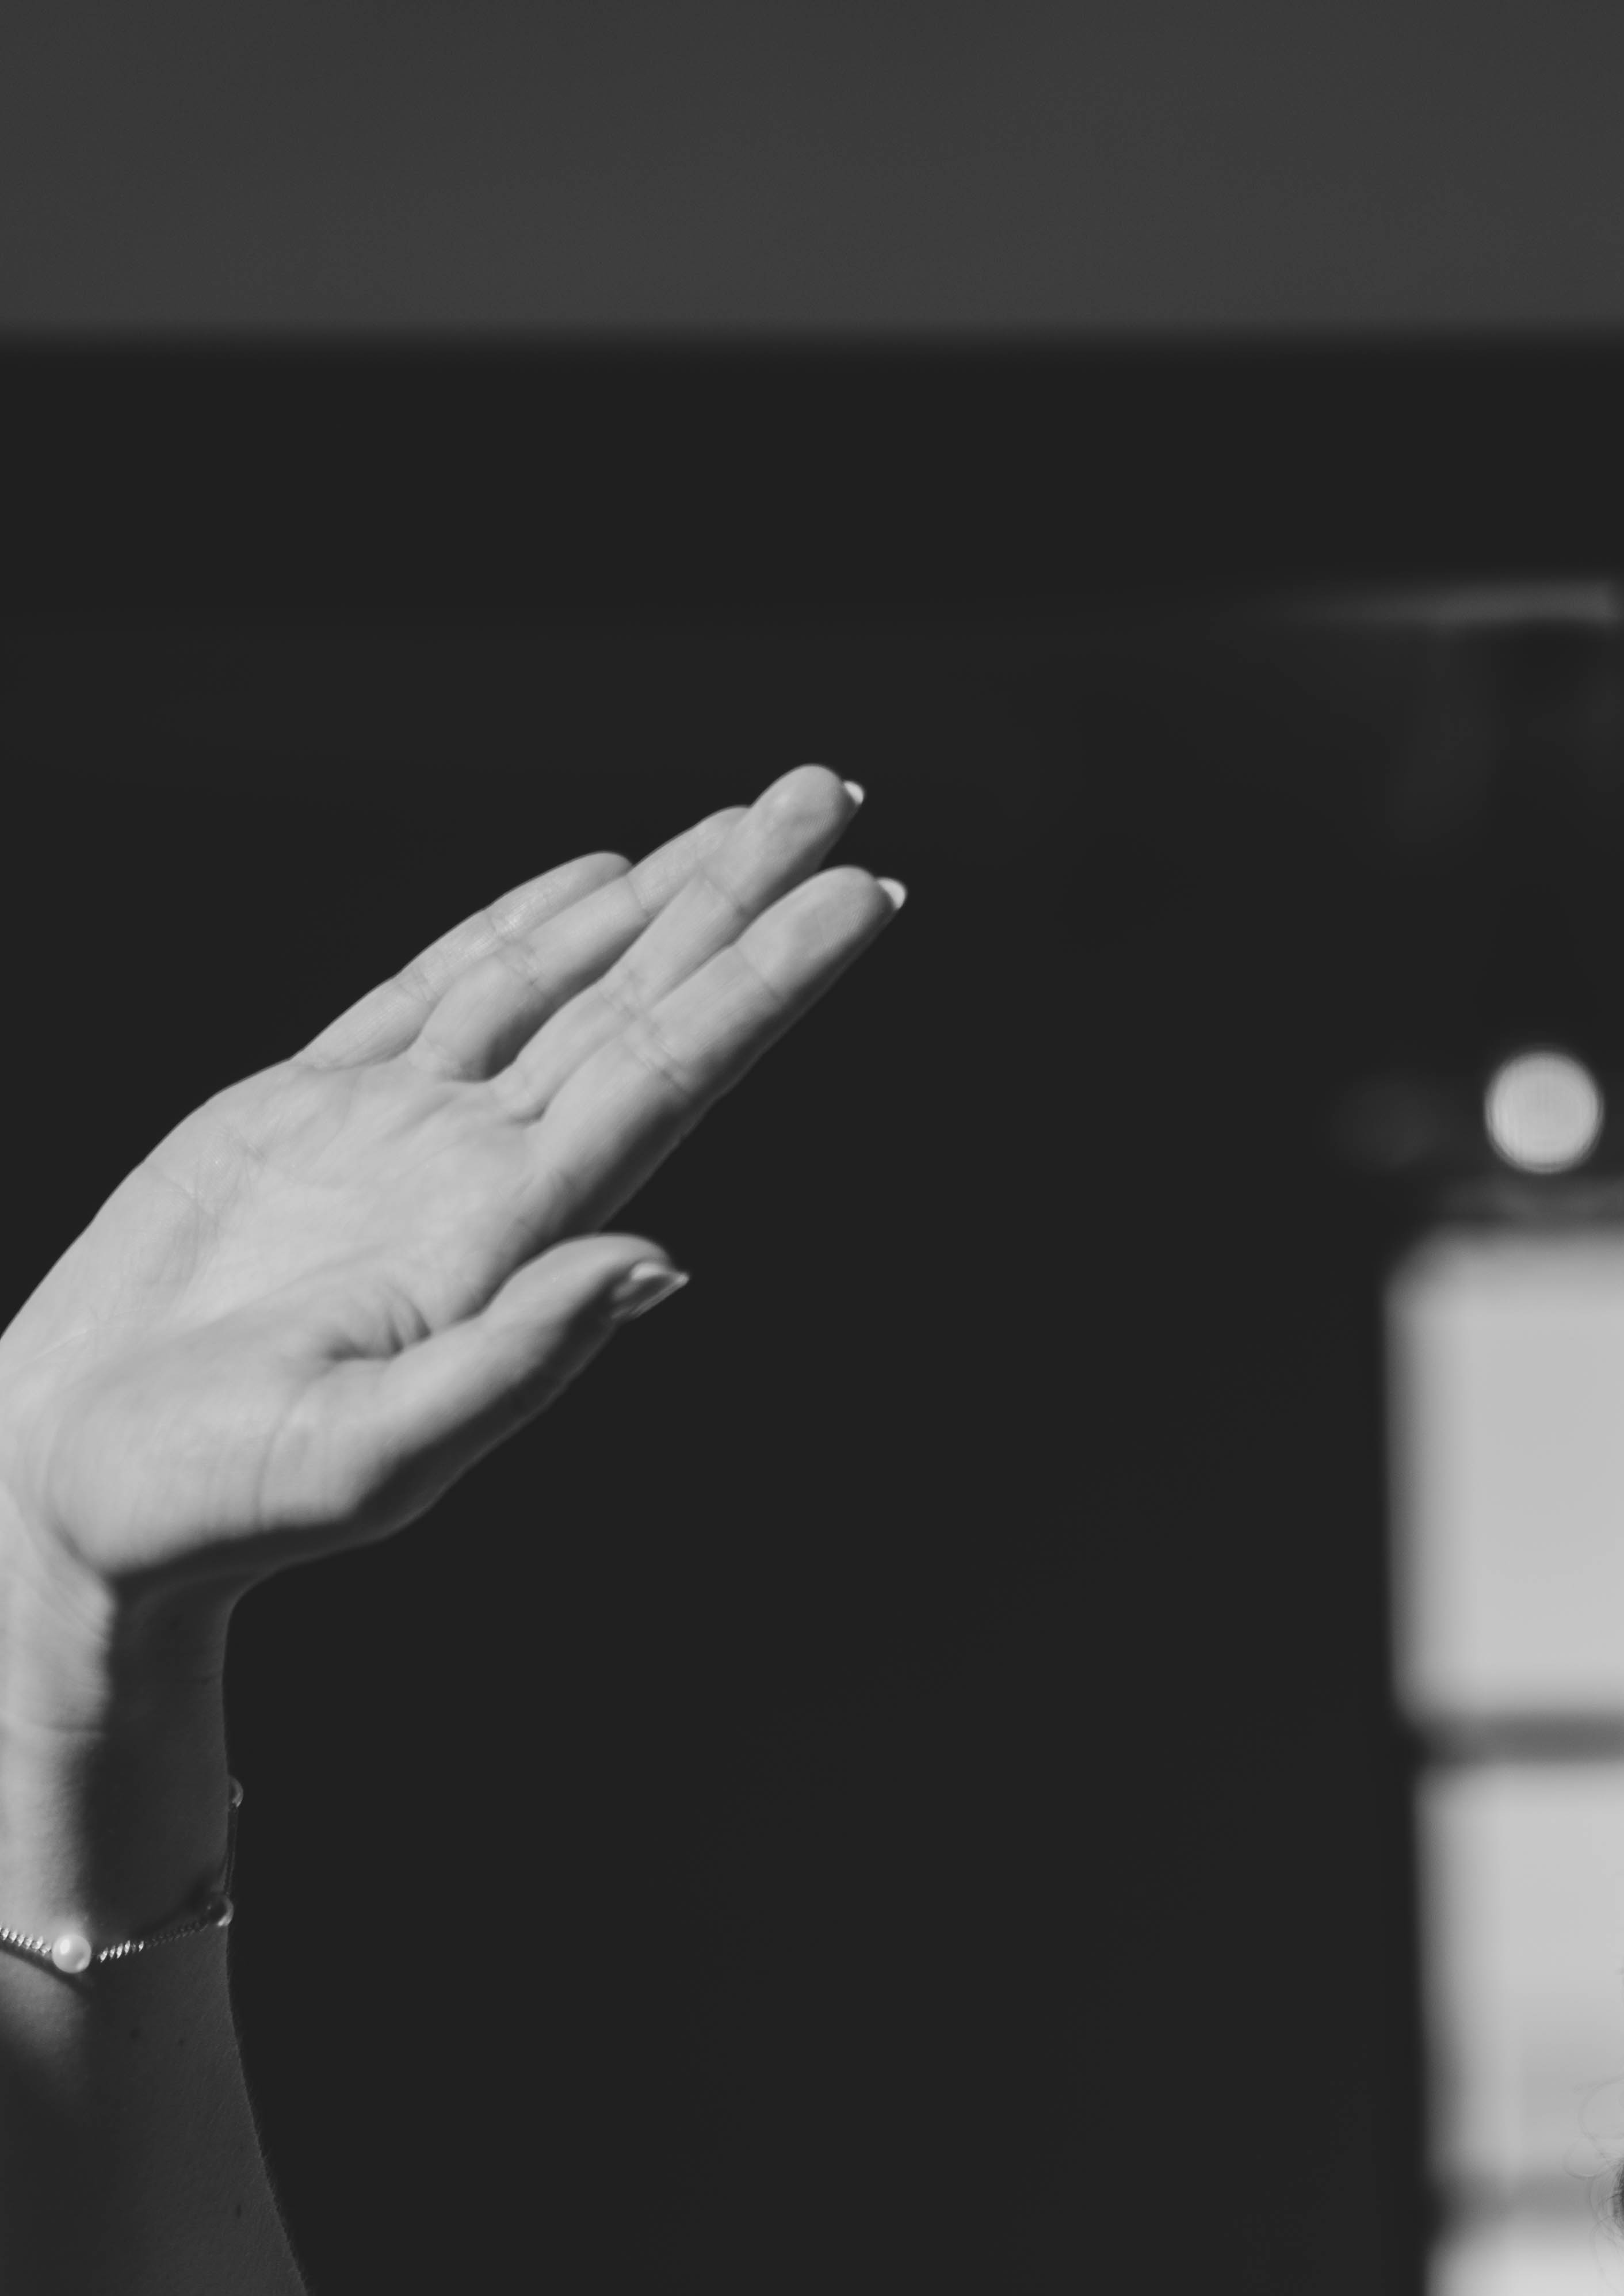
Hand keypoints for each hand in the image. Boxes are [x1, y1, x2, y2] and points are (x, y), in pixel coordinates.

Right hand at [0, 766, 893, 1655]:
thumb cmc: (219, 1504)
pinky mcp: (305, 1111)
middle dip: (740, 897)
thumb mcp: (375, 1453)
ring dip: (660, 897)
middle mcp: (478, 1172)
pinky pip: (438, 994)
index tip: (863, 895)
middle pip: (644, 1003)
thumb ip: (518, 1360)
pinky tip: (598, 884)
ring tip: (757, 817)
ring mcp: (399, 1136)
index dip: (769, 983)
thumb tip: (662, 1264)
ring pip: (561, 980)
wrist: (89, 1498)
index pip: (672, 1077)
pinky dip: (520, 930)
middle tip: (833, 791)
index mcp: (507, 1239)